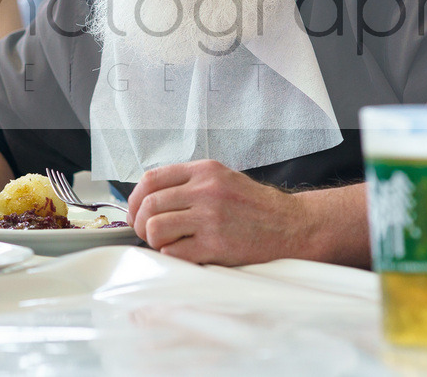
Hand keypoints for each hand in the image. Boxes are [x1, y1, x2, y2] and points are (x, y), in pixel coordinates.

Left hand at [127, 160, 310, 265]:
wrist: (292, 227)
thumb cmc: (255, 207)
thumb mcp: (223, 180)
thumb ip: (189, 183)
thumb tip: (148, 199)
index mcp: (205, 171)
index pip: (151, 179)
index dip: (134, 199)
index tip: (135, 213)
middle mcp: (206, 190)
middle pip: (149, 204)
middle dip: (141, 223)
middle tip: (149, 234)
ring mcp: (211, 217)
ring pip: (155, 227)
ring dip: (153, 240)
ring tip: (166, 244)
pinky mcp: (216, 244)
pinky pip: (173, 252)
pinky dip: (171, 255)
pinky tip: (183, 254)